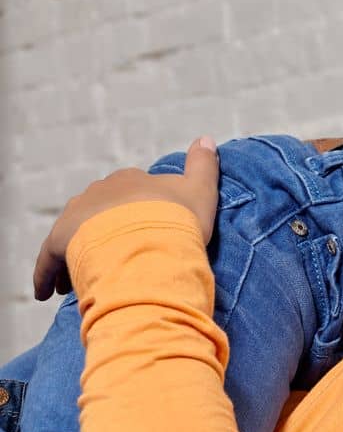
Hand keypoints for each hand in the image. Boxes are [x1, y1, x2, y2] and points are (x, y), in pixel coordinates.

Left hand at [33, 137, 219, 299]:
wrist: (149, 244)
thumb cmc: (177, 220)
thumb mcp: (201, 191)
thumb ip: (203, 166)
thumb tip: (206, 138)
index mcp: (131, 180)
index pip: (131, 192)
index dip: (137, 211)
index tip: (145, 230)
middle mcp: (99, 192)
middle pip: (100, 210)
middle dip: (105, 229)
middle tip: (116, 255)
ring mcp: (76, 216)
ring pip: (75, 233)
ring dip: (79, 251)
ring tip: (85, 276)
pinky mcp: (58, 242)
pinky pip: (49, 261)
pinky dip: (47, 276)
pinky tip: (47, 292)